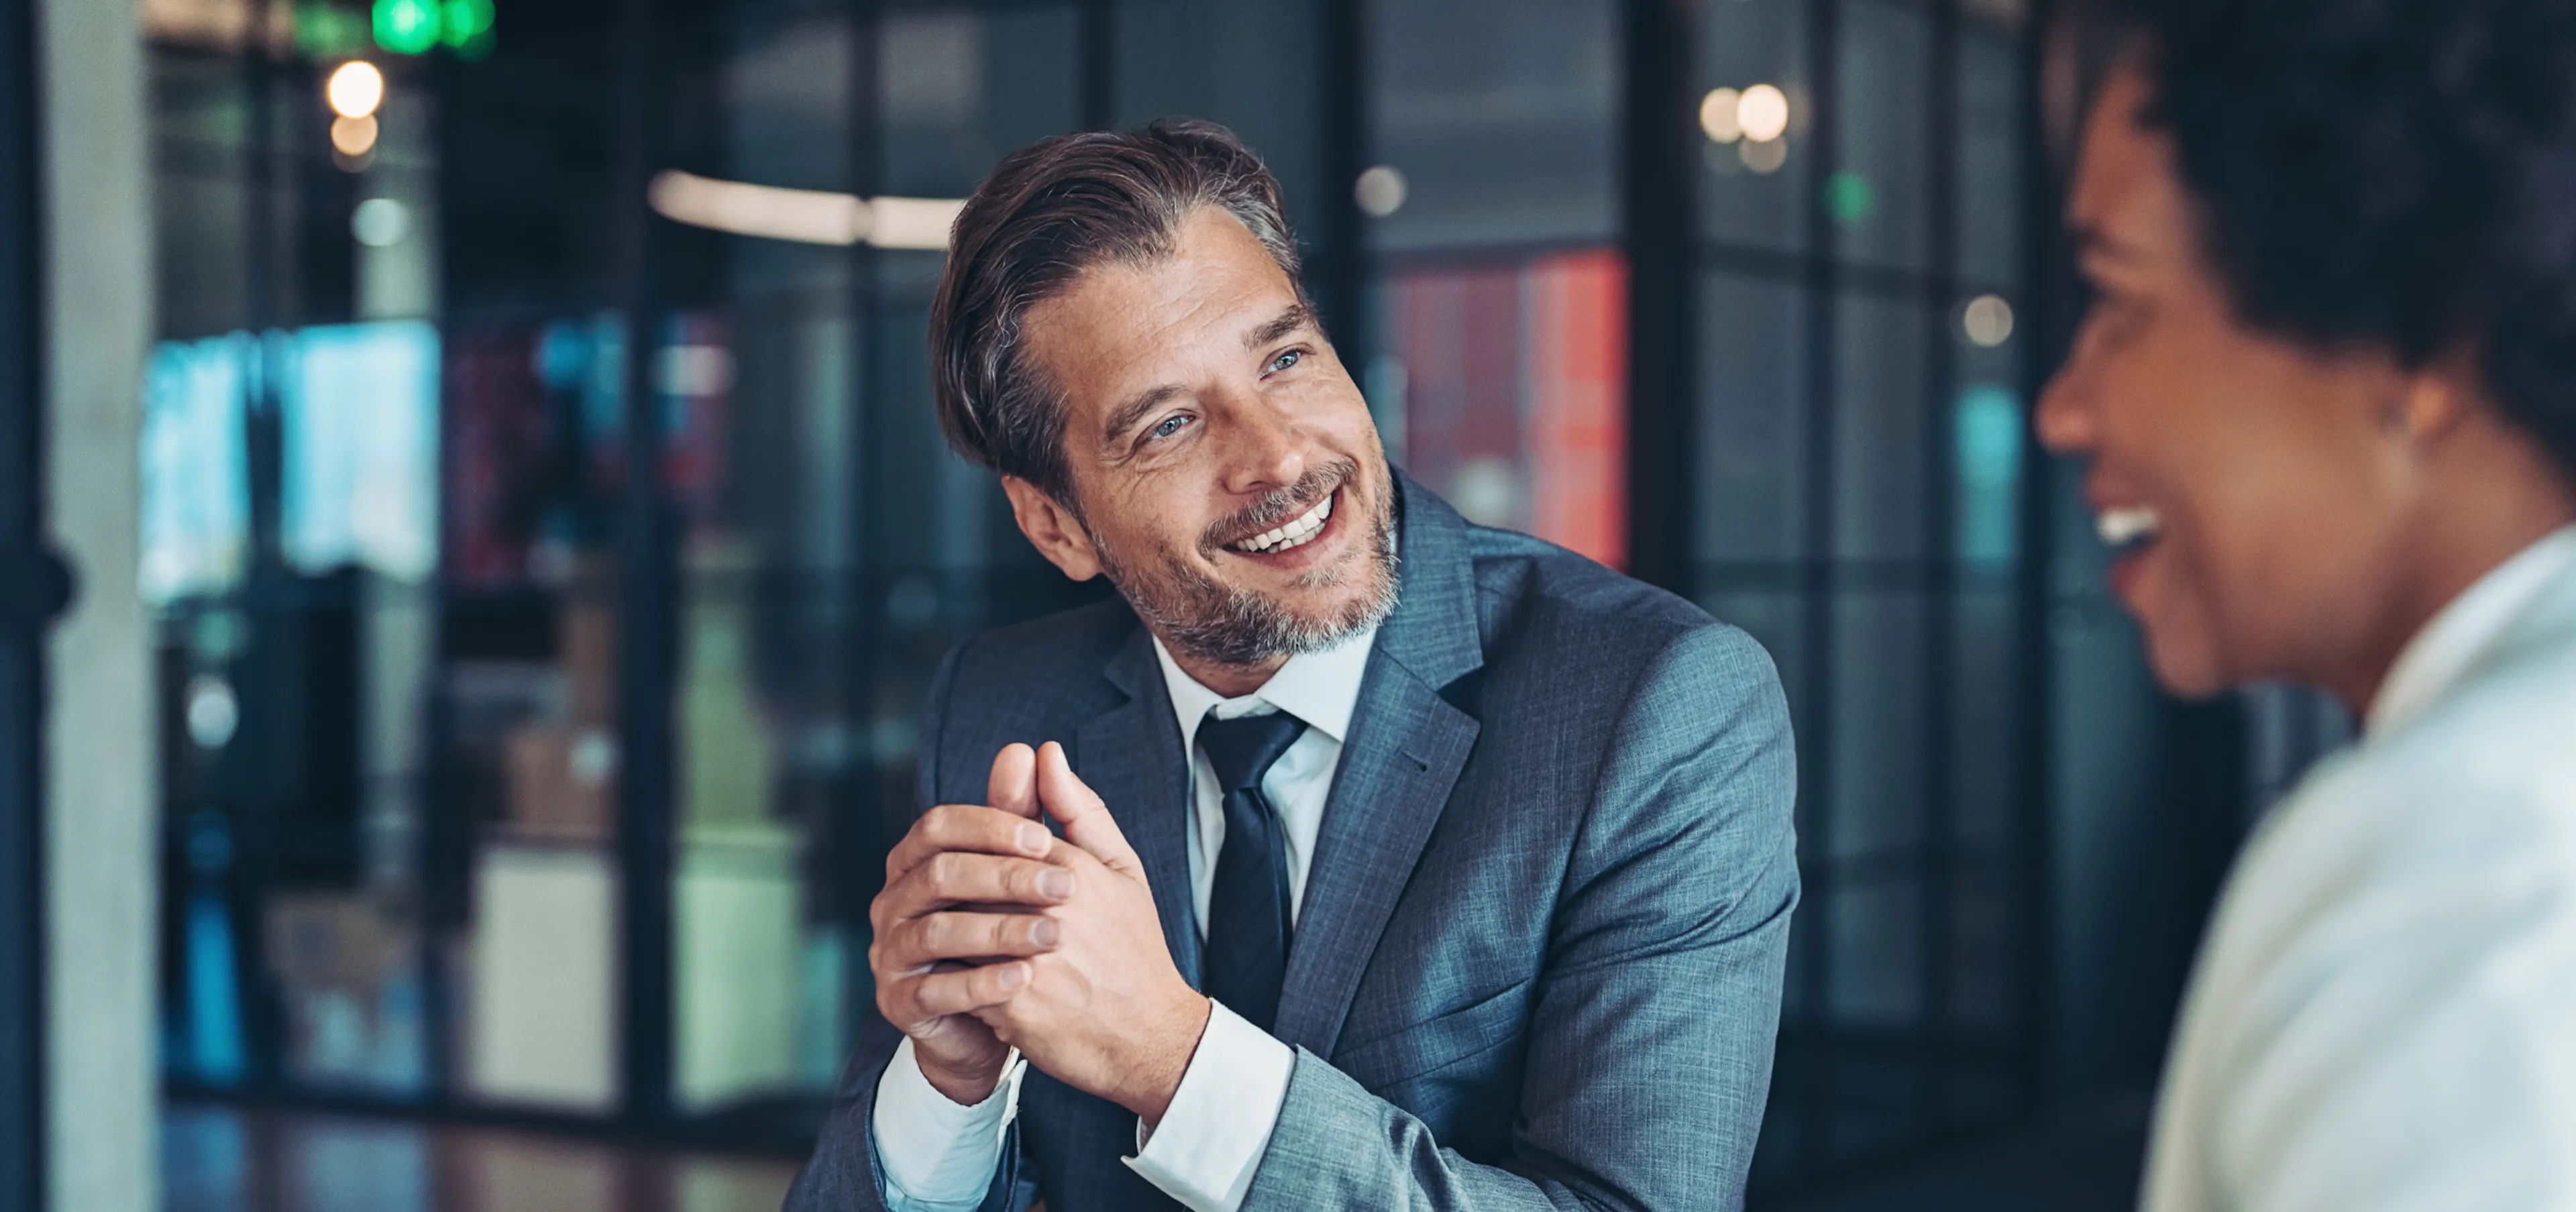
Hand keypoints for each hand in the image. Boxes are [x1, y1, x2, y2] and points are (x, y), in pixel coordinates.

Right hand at [869, 744, 1075, 1104]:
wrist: (996, 1021)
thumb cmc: (1014, 935)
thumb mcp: (1029, 872)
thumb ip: (1028, 814)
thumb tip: (1034, 748)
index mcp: (918, 859)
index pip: (940, 824)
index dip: (990, 826)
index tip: (1046, 838)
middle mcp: (894, 900)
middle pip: (938, 873)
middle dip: (1003, 876)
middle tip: (1065, 886)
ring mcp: (890, 952)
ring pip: (936, 931)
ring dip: (998, 930)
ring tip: (1054, 935)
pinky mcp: (899, 1002)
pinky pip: (935, 990)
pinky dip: (981, 982)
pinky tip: (1025, 978)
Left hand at [971, 742, 1211, 1124]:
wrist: (1150, 1038)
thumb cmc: (1133, 948)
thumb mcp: (1120, 869)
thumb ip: (1079, 810)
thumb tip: (1044, 751)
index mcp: (1072, 870)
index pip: (996, 837)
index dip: (976, 851)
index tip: (975, 869)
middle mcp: (1049, 911)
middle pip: (968, 883)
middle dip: (956, 895)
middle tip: (957, 910)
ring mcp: (1029, 960)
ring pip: (957, 931)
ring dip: (951, 937)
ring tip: (956, 943)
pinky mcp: (1012, 1008)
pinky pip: (961, 982)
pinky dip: (958, 981)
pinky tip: (969, 983)